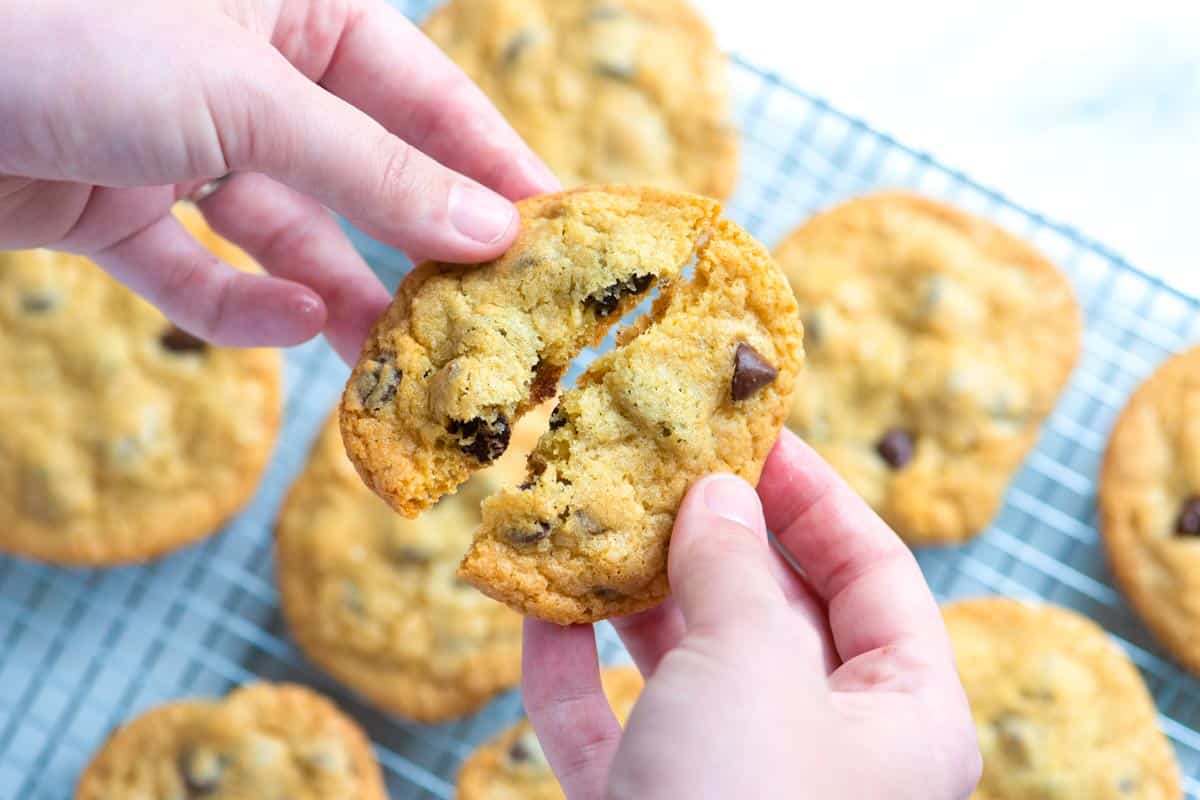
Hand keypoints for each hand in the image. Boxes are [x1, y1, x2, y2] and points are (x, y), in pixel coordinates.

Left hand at [0, 0, 558, 360]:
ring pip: (286, 234)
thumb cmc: (63, 32)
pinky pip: (197, 270)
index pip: (424, 92)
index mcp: (290, 7)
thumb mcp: (245, 97)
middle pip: (363, 170)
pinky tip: (288, 329)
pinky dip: (239, 307)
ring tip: (399, 361)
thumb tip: (489, 228)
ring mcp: (175, 141)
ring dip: (340, 297)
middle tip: (484, 318)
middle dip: (418, 245)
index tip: (554, 232)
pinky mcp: (113, 207)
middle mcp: (242, 70)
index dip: (492, 162)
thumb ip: (374, 170)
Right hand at [522, 430, 981, 798]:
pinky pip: (610, 727)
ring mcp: (729, 784)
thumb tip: (719, 495)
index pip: (873, 572)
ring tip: (587, 514)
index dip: (814, 492)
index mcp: (902, 718)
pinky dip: (570, 672)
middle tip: (654, 460)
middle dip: (707, 534)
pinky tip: (533, 609)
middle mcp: (824, 750)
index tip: (751, 429)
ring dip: (628, 594)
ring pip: (682, 664)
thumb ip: (736, 567)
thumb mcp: (752, 664)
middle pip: (771, 609)